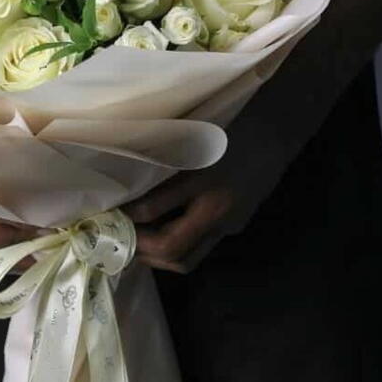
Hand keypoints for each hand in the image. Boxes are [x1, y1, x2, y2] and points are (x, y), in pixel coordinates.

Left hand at [124, 113, 302, 273]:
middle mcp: (218, 206)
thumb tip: (123, 184)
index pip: (152, 210)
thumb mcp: (189, 135)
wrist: (277, 128)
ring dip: (157, 257)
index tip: (104, 211)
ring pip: (187, 259)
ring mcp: (230, 222)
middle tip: (116, 237)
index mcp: (202, 177)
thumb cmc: (227, 122)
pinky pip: (202, 247)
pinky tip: (162, 233)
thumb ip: (160, 162)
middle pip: (171, 248)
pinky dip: (177, 246)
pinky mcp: (236, 227)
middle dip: (139, 248)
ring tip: (135, 242)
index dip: (124, 216)